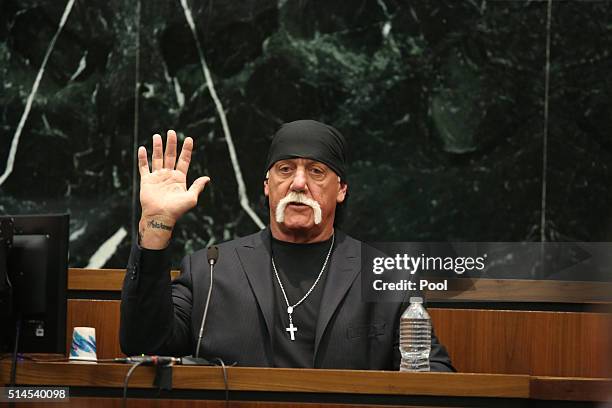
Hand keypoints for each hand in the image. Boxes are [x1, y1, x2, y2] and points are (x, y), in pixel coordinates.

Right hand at [138, 130, 209, 248]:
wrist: (160, 217)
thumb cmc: (176, 210)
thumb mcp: (191, 198)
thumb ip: (197, 186)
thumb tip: (207, 178)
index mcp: (180, 178)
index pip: (184, 160)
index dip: (186, 150)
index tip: (189, 139)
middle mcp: (168, 175)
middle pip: (170, 156)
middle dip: (171, 144)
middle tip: (172, 132)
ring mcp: (157, 177)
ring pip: (157, 158)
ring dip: (157, 147)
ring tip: (157, 136)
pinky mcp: (147, 180)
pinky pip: (144, 167)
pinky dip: (143, 158)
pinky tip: (143, 149)